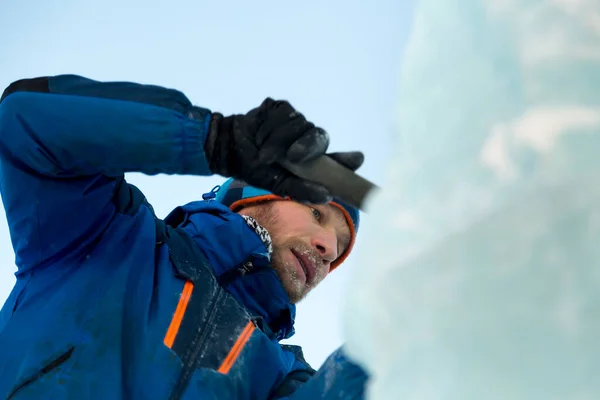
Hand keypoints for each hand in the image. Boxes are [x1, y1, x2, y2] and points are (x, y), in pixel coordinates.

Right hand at [205, 98, 363, 202]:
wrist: (226, 147)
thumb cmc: (253, 168)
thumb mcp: (277, 183)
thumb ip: (301, 189)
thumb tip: (327, 195)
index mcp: (310, 160)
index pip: (334, 158)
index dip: (346, 159)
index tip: (358, 159)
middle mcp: (305, 139)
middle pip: (318, 136)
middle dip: (306, 146)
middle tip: (291, 157)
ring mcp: (293, 121)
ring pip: (299, 124)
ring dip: (279, 141)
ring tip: (263, 152)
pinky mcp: (279, 107)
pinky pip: (283, 113)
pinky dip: (270, 127)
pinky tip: (260, 134)